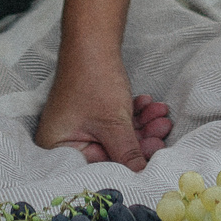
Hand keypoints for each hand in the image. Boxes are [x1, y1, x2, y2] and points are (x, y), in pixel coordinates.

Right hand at [37, 54, 167, 168]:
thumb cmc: (94, 81)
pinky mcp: (90, 113)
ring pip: (116, 136)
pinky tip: (148, 104)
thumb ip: (128, 155)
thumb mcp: (114, 124)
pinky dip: (132, 116)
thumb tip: (143, 180)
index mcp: (58, 147)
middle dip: (140, 141)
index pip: (96, 168)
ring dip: (142, 126)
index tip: (153, 160)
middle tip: (163, 132)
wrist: (92, 40)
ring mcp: (77, 125)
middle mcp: (63, 140)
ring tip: (162, 115)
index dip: (126, 166)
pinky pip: (114, 123)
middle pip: (108, 153)